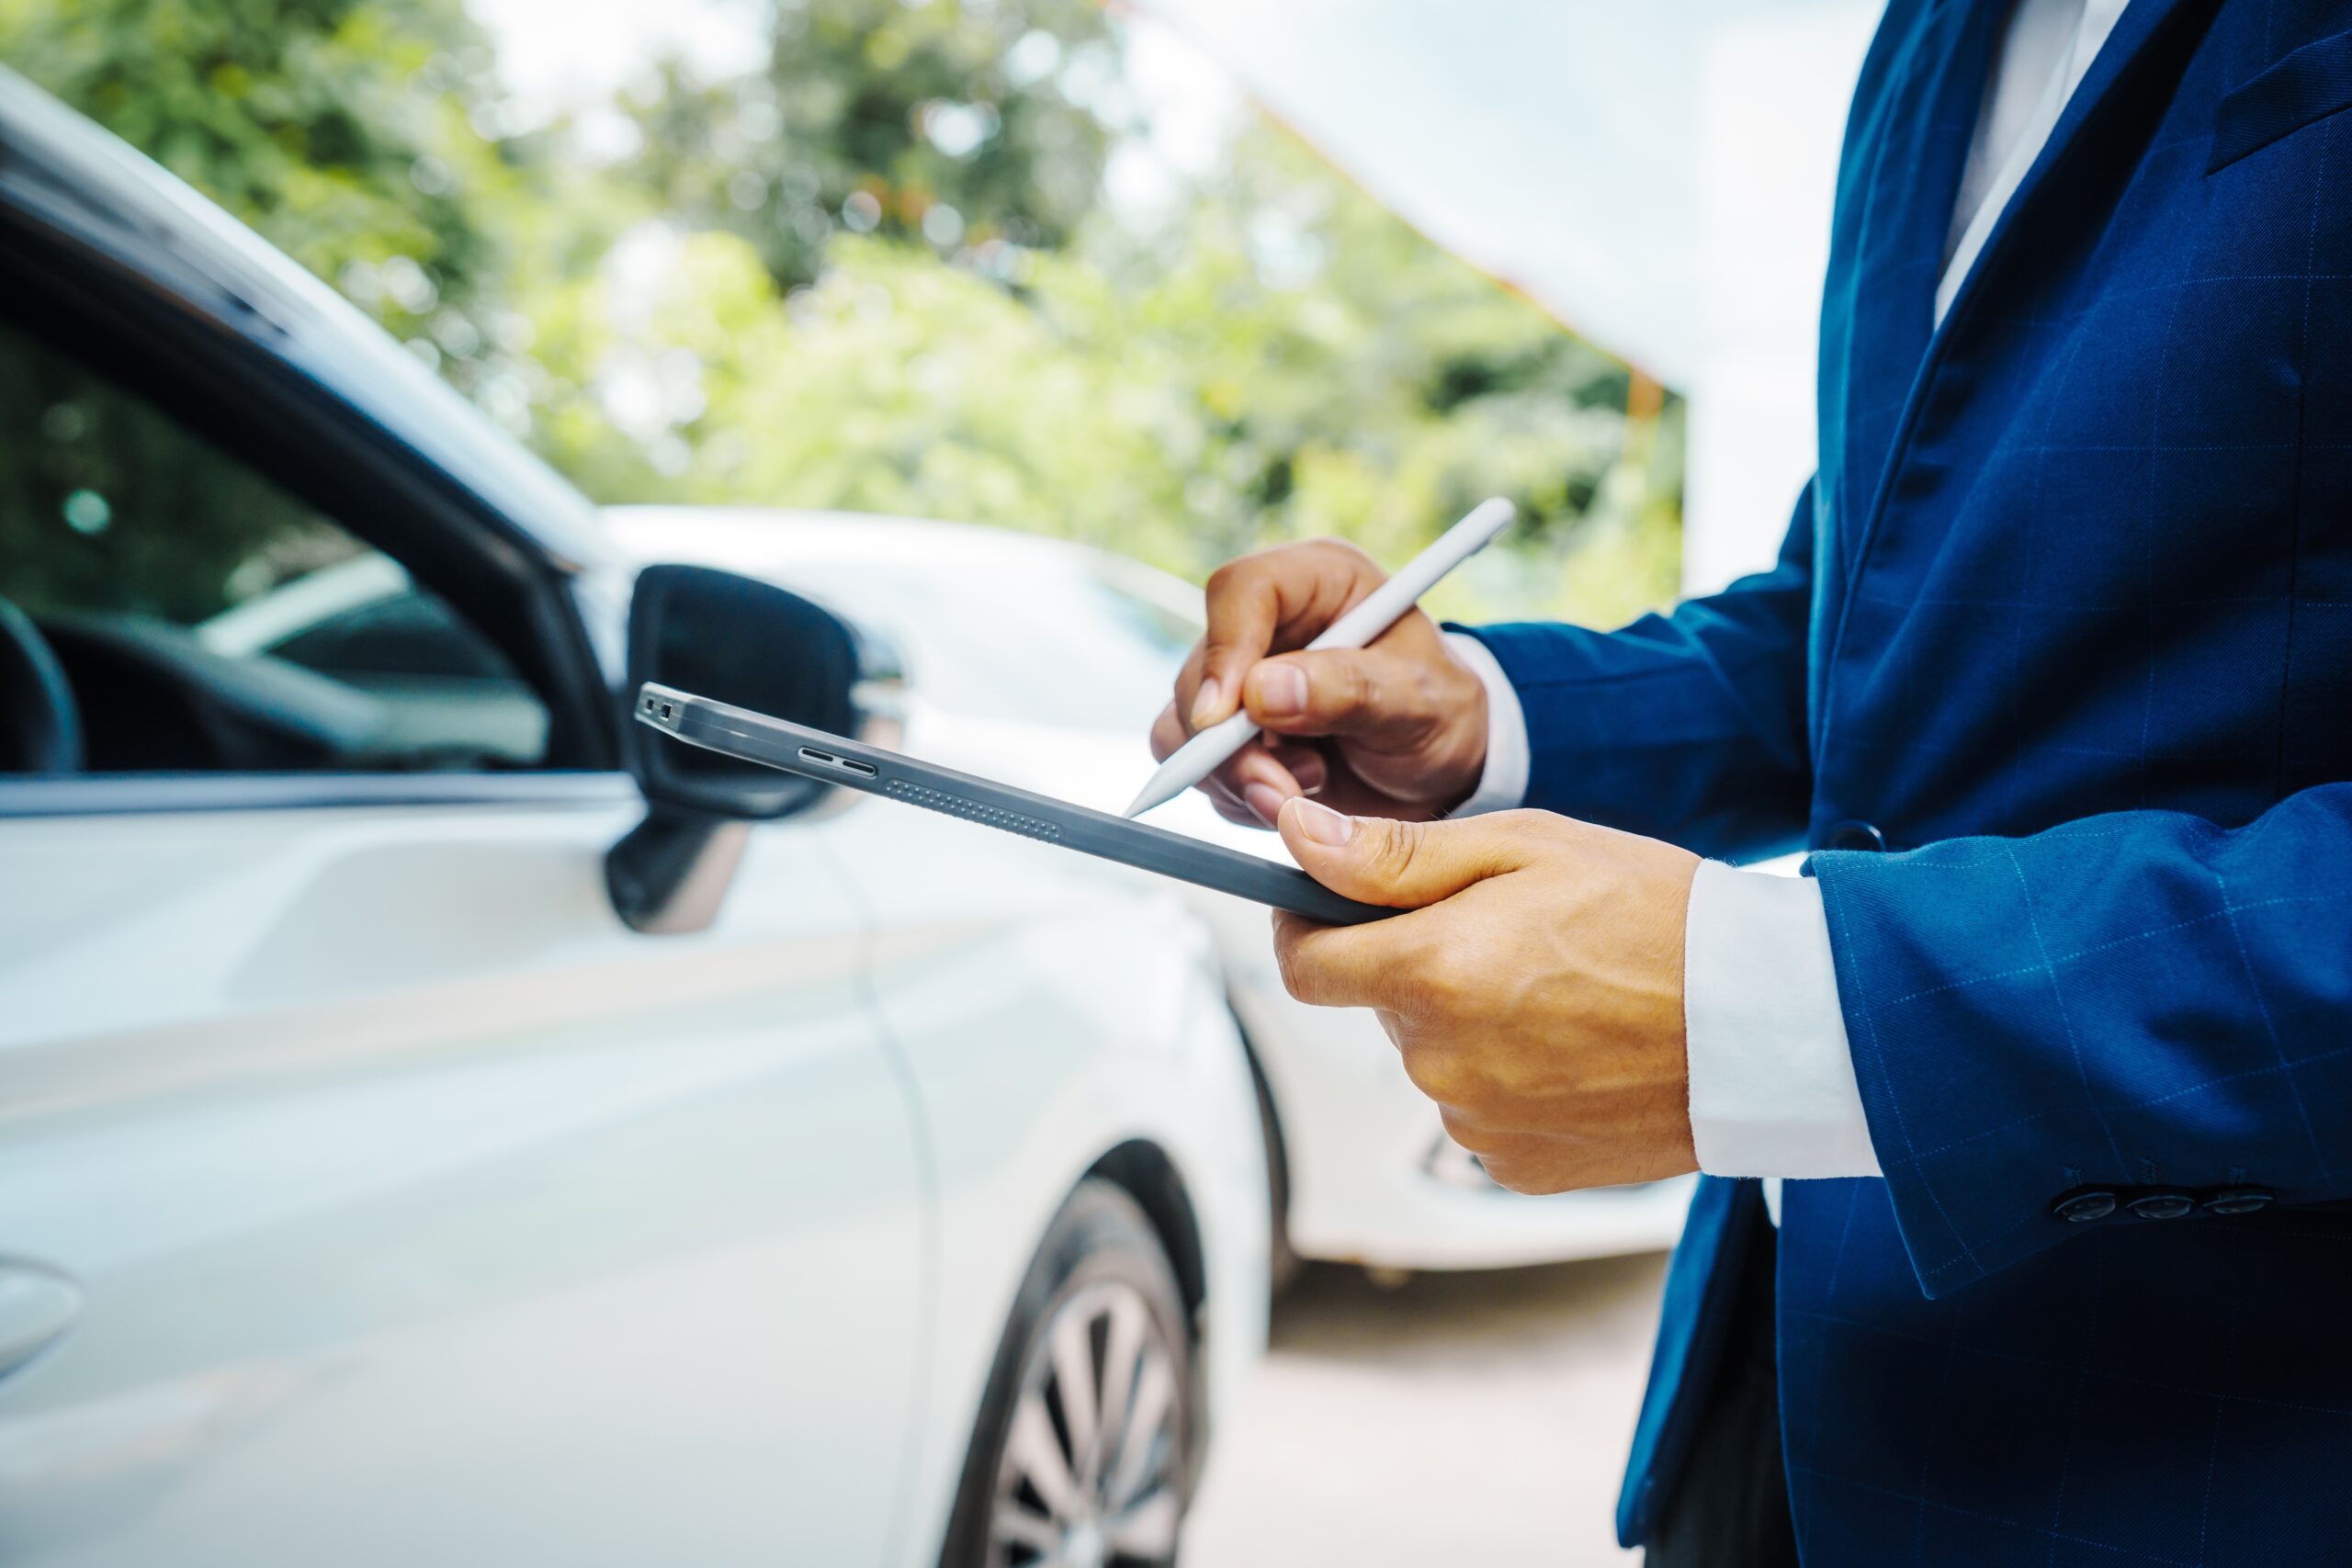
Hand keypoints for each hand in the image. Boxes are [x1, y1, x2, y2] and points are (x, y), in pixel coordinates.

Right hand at [1150, 538, 1490, 828]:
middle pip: (1199, 672)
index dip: (1224, 651)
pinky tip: (1297, 798)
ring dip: (1236, 777)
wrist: (1441, 767)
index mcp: (1315, 581)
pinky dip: (1240, 798)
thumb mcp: (1419, 699)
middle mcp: (1267, 626)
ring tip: (1312, 789)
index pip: (1241, 591)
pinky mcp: (1229, 736)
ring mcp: (1240, 683)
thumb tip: (1261, 692)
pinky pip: (1200, 773)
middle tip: (1282, 786)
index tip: (1224, 717)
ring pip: (1184, 729)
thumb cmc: (1440, 712)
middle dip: (1231, 745)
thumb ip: (1349, 689)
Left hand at [1269, 798, 1701, 1193]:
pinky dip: (1507, 1075)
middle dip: (1416, 963)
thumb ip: (1395, 855)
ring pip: (1432, 1056)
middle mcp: (1440, 1061)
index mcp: (1431, 974)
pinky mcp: (1517, 1165)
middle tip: (1507, 931)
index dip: (1306, 928)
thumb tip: (1297, 839)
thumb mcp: (1525, 848)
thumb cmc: (1655, 916)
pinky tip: (1574, 1044)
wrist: (1766, 1020)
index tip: (1330, 906)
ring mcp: (1478, 1123)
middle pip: (1380, 1006)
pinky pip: (1478, 1109)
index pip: (1304, 966)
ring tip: (1559, 988)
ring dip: (1465, 1020)